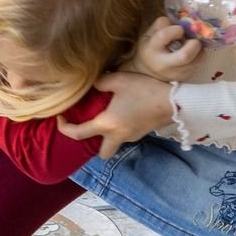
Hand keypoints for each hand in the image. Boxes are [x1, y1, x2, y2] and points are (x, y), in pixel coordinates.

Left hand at [58, 71, 174, 158]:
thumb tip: (93, 85)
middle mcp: (117, 136)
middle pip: (102, 154)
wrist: (175, 101)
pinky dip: (121, 130)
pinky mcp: (142, 134)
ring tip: (107, 118)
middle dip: (94, 146)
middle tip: (90, 129)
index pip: (78, 134)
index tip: (60, 118)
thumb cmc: (145, 90)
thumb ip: (101, 82)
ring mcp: (132, 137)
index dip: (64, 128)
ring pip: (115, 145)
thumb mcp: (119, 80)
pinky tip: (124, 114)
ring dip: (108, 137)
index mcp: (107, 124)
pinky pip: (126, 136)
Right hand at [128, 17, 203, 80]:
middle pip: (185, 56)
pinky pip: (199, 64)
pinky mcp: (184, 77)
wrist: (147, 72)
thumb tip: (181, 21)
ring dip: (199, 49)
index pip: (164, 36)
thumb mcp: (148, 34)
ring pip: (197, 61)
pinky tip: (193, 53)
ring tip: (192, 45)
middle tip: (193, 39)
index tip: (179, 29)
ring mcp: (175, 73)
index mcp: (152, 49)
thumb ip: (162, 25)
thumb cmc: (149, 48)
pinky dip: (199, 56)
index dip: (175, 30)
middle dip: (194, 44)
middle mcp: (163, 64)